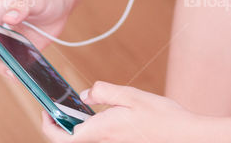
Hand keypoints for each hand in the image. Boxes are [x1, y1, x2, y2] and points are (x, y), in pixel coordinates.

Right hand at [0, 0, 71, 81]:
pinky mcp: (16, 52)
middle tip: (9, 69)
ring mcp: (5, 41)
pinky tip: (24, 77)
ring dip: (4, 68)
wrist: (59, 5)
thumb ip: (22, 6)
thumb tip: (8, 18)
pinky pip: (11, 65)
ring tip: (17, 75)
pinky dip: (15, 71)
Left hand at [40, 81, 208, 142]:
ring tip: (76, 107)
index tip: (45, 110)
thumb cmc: (162, 117)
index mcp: (102, 130)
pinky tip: (100, 113)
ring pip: (85, 138)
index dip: (48, 126)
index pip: (63, 137)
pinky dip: (91, 127)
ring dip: (76, 126)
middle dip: (60, 125)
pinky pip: (98, 137)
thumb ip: (104, 93)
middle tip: (58, 107)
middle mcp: (104, 141)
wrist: (184, 137)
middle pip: (71, 139)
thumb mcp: (131, 95)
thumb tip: (84, 95)